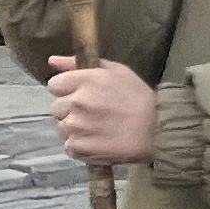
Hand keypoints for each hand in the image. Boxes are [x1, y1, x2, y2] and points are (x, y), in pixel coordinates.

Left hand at [44, 57, 158, 167]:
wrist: (157, 132)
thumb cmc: (140, 99)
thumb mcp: (118, 72)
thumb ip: (80, 64)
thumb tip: (52, 61)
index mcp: (85, 80)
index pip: (54, 85)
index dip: (68, 90)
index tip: (83, 95)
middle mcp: (76, 102)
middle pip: (57, 107)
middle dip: (71, 110)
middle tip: (94, 114)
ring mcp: (75, 126)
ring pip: (62, 127)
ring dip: (75, 128)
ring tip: (98, 129)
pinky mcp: (77, 147)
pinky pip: (69, 145)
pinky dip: (80, 145)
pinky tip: (98, 141)